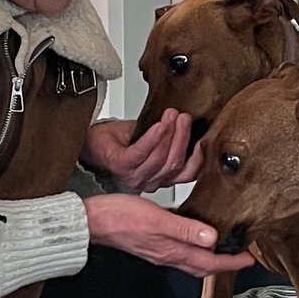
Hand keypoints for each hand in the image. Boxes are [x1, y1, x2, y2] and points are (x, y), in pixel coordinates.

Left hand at [82, 113, 201, 192]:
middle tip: (184, 118)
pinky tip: (159, 125)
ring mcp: (135, 176)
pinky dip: (153, 138)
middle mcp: (150, 182)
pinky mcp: (121, 166)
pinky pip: (141, 152)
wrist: (94, 140)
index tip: (204, 138)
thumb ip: (173, 142)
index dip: (198, 158)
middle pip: (175, 164)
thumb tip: (195, 126)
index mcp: (161, 178)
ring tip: (172, 115)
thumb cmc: (122, 141)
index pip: (187, 174)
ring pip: (161, 159)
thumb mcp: (154, 142)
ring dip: (169, 134)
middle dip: (182, 138)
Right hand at [83, 194, 254, 277]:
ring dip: (209, 257)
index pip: (209, 264)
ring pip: (191, 259)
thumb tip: (212, 238)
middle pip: (203, 266)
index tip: (249, 260)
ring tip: (224, 248)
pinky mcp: (152, 244)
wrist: (92, 221)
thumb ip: (185, 229)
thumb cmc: (120, 217)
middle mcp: (167, 255)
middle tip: (241, 257)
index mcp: (172, 251)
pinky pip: (180, 250)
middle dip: (224, 263)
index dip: (231, 263)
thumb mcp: (157, 219)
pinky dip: (193, 247)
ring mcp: (159, 251)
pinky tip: (194, 236)